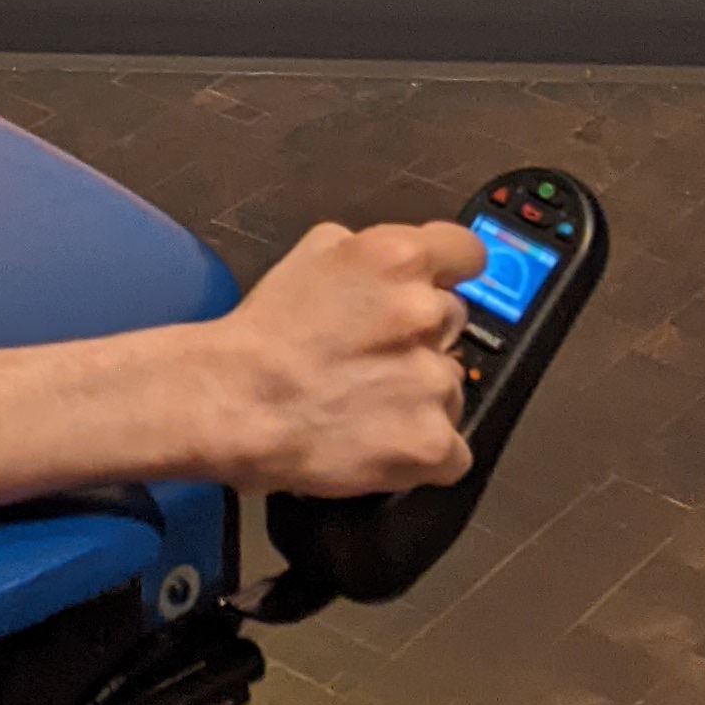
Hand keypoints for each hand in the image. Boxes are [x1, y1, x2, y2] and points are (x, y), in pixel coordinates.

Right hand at [202, 219, 480, 498]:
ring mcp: (433, 382)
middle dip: (422, 339)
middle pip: (454, 325)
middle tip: (375, 357)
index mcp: (399, 258)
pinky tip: (383, 442)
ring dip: (421, 396)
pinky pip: (454, 450)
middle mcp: (426, 314)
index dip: (451, 274)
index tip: (438, 289)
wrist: (236, 401)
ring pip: (451, 388)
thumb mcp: (313, 253)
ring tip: (368, 405)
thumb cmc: (266, 331)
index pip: (468, 253)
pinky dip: (424, 451)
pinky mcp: (432, 443)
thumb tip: (406, 269)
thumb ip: (372, 253)